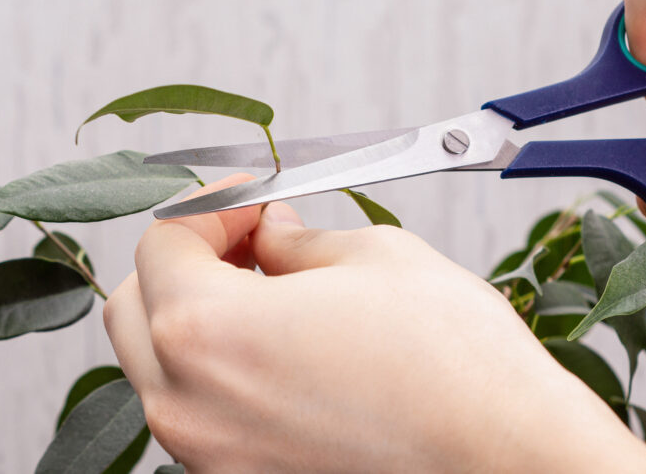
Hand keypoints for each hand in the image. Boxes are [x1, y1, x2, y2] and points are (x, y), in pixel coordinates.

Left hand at [103, 175, 645, 472]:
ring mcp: (211, 456)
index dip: (211, 204)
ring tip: (274, 295)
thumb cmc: (456, 366)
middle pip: (137, 307)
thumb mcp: (374, 258)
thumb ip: (295, 242)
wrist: (508, 459)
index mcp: (205, 331)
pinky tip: (287, 353)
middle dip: (186, 260)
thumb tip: (267, 232)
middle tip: (251, 240)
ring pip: (162, 367)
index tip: (254, 197)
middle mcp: (187, 406)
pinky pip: (202, 415)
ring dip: (200, 318)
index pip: (161, 242)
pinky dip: (223, 374)